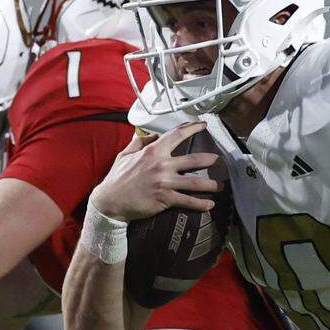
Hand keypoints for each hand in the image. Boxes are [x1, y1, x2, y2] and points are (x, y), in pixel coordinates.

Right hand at [89, 122, 220, 221]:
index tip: (203, 125)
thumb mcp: (125, 154)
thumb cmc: (117, 178)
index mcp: (153, 151)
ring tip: (219, 186)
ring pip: (195, 182)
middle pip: (193, 160)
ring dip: (211, 185)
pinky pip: (188, 201)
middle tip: (219, 160)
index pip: (176, 135)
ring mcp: (165, 182)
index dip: (192, 128)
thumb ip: (140, 142)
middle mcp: (162, 165)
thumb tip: (152, 135)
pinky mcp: (165, 198)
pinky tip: (209, 204)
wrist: (109, 201)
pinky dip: (201, 204)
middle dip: (209, 159)